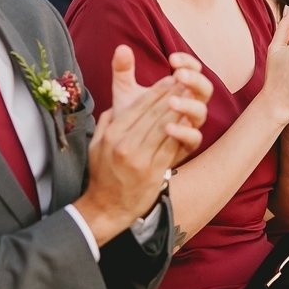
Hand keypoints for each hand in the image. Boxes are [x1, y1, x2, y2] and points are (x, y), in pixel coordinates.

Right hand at [76, 45, 209, 244]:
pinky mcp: (153, 172)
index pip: (137, 106)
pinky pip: (171, 147)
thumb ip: (106, 122)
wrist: (107, 208)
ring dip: (179, 109)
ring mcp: (139, 159)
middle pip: (153, 113)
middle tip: (186, 80)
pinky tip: (191, 121)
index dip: (156, 91)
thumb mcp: (96, 146)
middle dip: (171, 95)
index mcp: (111, 134)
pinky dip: (181, 133)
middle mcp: (124, 144)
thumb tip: (116, 106)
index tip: (170, 79)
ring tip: (192, 95)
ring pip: (164, 127)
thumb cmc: (103, 175)